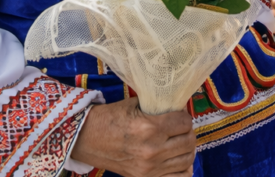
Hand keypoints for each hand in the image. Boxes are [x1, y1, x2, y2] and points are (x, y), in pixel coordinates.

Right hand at [69, 97, 195, 176]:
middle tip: (179, 127)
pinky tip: (177, 159)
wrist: (87, 139)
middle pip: (188, 140)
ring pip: (186, 158)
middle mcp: (151, 150)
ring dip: (186, 148)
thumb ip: (158, 107)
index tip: (177, 115)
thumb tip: (180, 108)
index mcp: (149, 127)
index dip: (183, 116)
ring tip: (179, 141)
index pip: (184, 122)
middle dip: (187, 131)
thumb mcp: (134, 106)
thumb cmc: (110, 118)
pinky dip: (183, 168)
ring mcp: (150, 168)